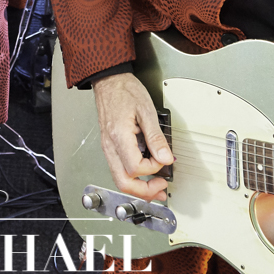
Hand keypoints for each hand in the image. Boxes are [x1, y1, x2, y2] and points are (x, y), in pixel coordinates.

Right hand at [92, 73, 172, 201]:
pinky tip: (144, 173)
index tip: (164, 160)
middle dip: (144, 191)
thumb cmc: (125, 91)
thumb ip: (156, 138)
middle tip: (161, 189)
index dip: (153, 169)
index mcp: (119, 136)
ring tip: (155, 186)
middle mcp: (110, 146)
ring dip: (138, 188)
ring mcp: (107, 147)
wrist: (109, 81)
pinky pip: (118, 168)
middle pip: (123, 182)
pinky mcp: (109, 146)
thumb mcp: (147, 111)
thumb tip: (165, 158)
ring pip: (119, 179)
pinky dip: (132, 177)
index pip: (135, 168)